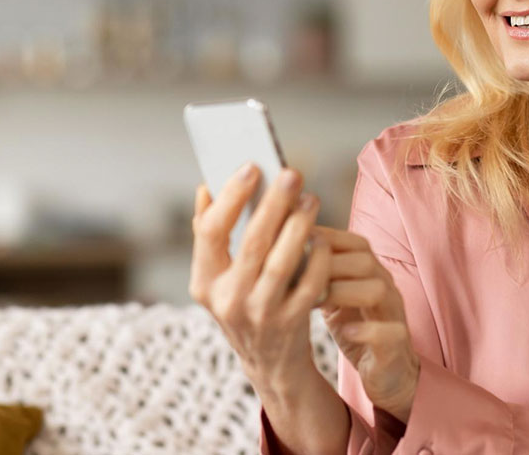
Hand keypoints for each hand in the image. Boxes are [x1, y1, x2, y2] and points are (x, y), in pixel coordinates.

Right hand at [189, 163, 332, 395]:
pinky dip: (318, 259)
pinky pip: (310, 284)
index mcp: (204, 282)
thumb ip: (210, 235)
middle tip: (292, 173)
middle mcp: (228, 299)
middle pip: (252, 242)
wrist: (270, 361)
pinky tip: (324, 237)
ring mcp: (260, 314)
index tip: (251, 167)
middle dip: (274, 204)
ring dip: (299, 226)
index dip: (230, 197)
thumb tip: (206, 188)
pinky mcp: (291, 323)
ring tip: (311, 199)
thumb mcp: (219, 278)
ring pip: (282, 262)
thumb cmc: (245, 303)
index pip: (210, 232)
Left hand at [313, 225, 419, 422]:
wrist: (386, 370)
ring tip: (315, 301)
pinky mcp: (397, 344)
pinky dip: (367, 330)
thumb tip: (282, 253)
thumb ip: (319, 276)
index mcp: (371, 274)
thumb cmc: (355, 328)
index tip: (297, 242)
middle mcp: (386, 288)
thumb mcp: (335, 298)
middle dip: (329, 264)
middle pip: (366, 261)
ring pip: (378, 290)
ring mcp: (394, 315)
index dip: (327, 239)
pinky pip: (390, 332)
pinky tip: (345, 332)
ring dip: (344, 292)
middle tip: (298, 275)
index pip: (356, 244)